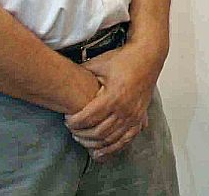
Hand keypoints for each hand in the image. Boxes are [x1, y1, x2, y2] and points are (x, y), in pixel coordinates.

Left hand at [63, 43, 161, 159]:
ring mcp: (134, 116)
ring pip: (110, 140)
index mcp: (113, 96)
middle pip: (97, 133)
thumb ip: (80, 74)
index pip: (87, 118)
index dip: (73, 123)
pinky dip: (112, 149)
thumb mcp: (99, 63)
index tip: (67, 120)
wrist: (148, 57)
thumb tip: (60, 79)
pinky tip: (100, 152)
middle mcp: (125, 109)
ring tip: (82, 138)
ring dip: (93, 143)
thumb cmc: (123, 59)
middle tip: (72, 130)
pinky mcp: (140, 118)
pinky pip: (125, 140)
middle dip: (80, 134)